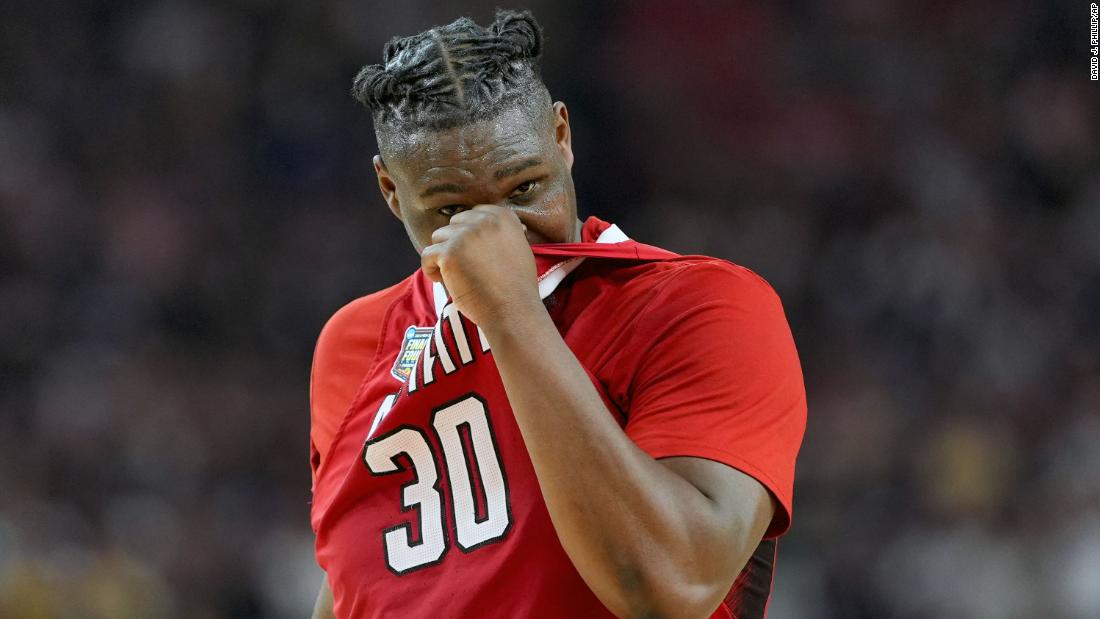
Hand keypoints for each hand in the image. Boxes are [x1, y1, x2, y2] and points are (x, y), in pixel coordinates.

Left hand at [421, 205, 541, 326]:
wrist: (512, 309)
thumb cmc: (516, 286)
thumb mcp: (519, 248)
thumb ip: (502, 232)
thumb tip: (488, 222)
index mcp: (502, 217)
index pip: (473, 214)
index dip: (468, 235)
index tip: (473, 254)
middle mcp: (483, 220)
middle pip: (454, 224)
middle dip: (455, 243)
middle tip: (465, 266)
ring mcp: (464, 235)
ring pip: (438, 237)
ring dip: (443, 255)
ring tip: (455, 275)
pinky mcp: (448, 253)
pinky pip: (427, 255)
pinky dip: (431, 269)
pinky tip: (444, 281)